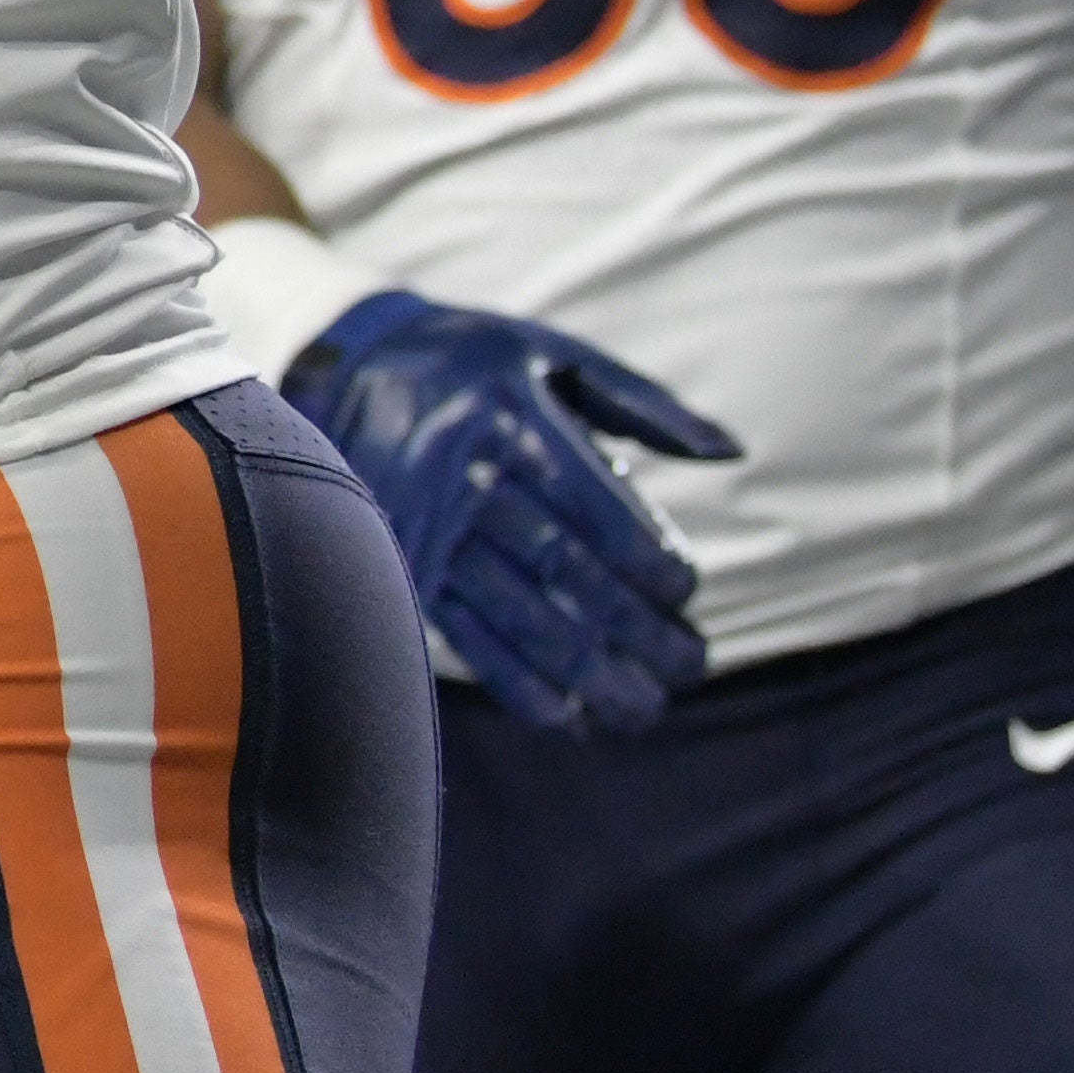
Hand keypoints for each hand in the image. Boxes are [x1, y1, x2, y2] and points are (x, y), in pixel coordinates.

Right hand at [281, 291, 743, 733]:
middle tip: (689, 668)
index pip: (597, 509)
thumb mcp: (554, 358)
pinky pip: (463, 633)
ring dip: (585, 671)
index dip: (649, 560)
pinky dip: (514, 681)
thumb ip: (644, 404)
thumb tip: (731, 452)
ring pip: (517, 612)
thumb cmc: (472, 360)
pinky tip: (564, 715)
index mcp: (513, 421)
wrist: (342, 364)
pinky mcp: (404, 563)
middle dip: (634, 629)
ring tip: (642, 711)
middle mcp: (468, 478)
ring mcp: (429, 526)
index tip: (686, 595)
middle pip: (564, 570)